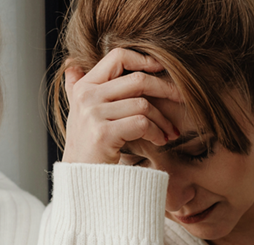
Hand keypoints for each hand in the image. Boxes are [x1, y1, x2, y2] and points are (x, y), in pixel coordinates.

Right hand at [61, 48, 180, 163]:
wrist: (80, 178)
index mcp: (84, 87)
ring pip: (143, 105)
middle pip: (138, 80)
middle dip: (165, 89)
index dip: (143, 59)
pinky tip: (159, 141)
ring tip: (169, 132)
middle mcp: (87, 97)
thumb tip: (72, 65)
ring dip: (162, 120)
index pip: (117, 57)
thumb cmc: (87, 147)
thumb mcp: (78, 113)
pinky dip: (156, 132)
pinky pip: (141, 124)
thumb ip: (76, 88)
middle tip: (181, 98)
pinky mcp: (103, 133)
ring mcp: (93, 114)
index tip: (161, 68)